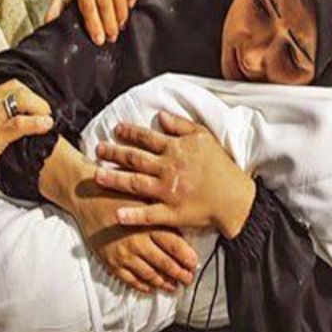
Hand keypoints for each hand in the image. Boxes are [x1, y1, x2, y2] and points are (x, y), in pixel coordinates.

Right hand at [0, 80, 53, 187]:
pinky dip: (36, 123)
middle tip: (45, 113)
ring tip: (46, 119)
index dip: (30, 94)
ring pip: (22, 100)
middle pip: (20, 90)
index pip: (12, 86)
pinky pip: (20, 123)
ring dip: (40, 109)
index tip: (39, 105)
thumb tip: (22, 115)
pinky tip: (45, 125)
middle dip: (38, 100)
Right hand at [40, 138, 197, 292]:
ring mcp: (124, 254)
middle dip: (180, 275)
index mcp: (149, 224)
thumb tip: (183, 226)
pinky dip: (142, 285)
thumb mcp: (145, 198)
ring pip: (149, 275)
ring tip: (173, 286)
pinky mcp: (110, 260)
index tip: (195, 265)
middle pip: (165, 264)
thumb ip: (162, 213)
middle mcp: (138, 241)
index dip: (188, 259)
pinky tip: (150, 287)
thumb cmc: (119, 192)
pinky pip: (129, 279)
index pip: (176, 247)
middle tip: (188, 280)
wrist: (88, 196)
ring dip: (163, 282)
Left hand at [44, 0, 139, 44]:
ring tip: (121, 26)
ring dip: (121, 11)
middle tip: (112, 37)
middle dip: (108, 22)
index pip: (87, 5)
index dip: (93, 24)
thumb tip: (47, 22)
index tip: (98, 39)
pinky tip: (130, 5)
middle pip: (103, 0)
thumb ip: (58, 4)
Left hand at [94, 112, 255, 238]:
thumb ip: (181, 125)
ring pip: (135, 184)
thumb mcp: (204, 137)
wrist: (235, 198)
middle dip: (114, 153)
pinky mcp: (172, 212)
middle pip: (135, 159)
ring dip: (114, 180)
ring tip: (97, 177)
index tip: (115, 130)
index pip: (146, 138)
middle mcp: (169, 169)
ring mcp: (168, 192)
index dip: (129, 133)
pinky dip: (132, 215)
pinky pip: (148, 214)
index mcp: (176, 150)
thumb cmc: (221, 166)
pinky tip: (117, 214)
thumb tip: (160, 115)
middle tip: (98, 150)